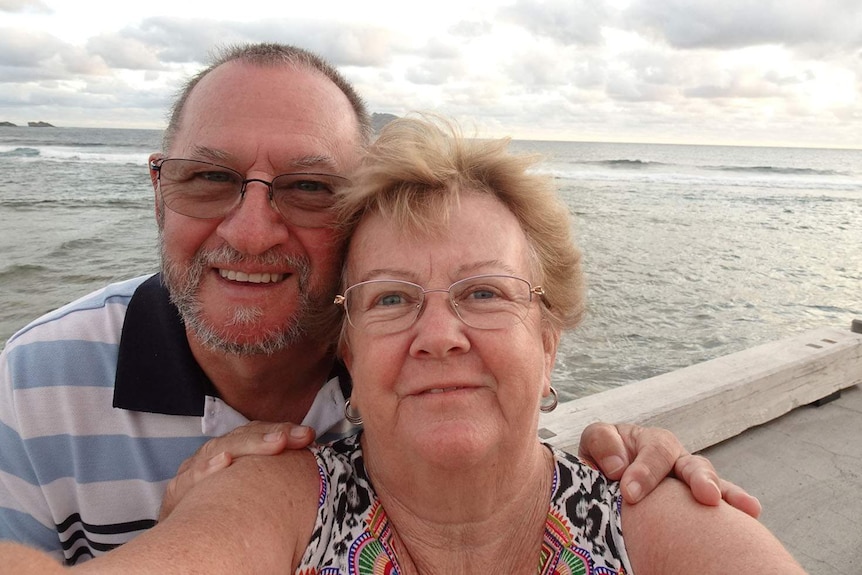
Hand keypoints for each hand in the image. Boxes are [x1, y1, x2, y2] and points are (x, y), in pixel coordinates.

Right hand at [159, 421, 314, 520]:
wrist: (189, 537)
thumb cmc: (225, 511)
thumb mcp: (251, 487)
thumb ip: (275, 474)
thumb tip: (311, 458)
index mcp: (233, 451)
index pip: (258, 433)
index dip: (282, 430)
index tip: (308, 435)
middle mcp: (213, 455)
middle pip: (241, 437)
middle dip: (271, 435)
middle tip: (295, 437)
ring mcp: (194, 470)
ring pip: (219, 449)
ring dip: (249, 445)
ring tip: (276, 443)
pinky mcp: (177, 492)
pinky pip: (191, 478)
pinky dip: (207, 468)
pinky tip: (224, 461)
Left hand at [578, 422, 761, 517]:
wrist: (607, 476)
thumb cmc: (603, 458)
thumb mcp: (596, 441)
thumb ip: (602, 441)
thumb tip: (618, 465)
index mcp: (650, 442)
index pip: (654, 451)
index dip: (645, 471)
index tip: (631, 493)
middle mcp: (675, 459)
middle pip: (692, 464)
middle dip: (700, 478)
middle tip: (707, 496)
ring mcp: (688, 480)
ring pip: (710, 482)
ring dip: (726, 492)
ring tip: (744, 507)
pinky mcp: (695, 502)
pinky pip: (720, 502)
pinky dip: (736, 505)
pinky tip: (752, 515)